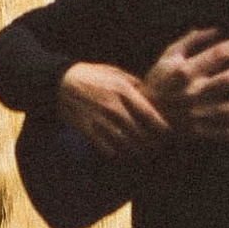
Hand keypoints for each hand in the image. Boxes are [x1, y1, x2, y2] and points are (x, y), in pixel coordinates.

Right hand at [55, 60, 170, 161]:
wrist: (61, 82)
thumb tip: (153, 95)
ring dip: (136, 152)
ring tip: (143, 154)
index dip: (162, 128)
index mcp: (123, 90)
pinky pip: (107, 149)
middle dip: (152, 144)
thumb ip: (135, 85)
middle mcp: (113, 107)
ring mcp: (100, 120)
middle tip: (158, 148)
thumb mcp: (116, 73)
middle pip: (140, 133)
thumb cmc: (92, 76)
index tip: (168, 134)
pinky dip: (117, 154)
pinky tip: (122, 154)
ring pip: (125, 144)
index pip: (150, 114)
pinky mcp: (87, 130)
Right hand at [144, 29, 228, 143]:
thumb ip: (190, 41)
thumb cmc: (158, 82)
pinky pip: (224, 134)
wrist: (144, 115)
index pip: (217, 55)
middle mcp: (194, 92)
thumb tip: (215, 29)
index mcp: (186, 71)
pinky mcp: (200, 131)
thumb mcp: (168, 57)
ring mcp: (198, 114)